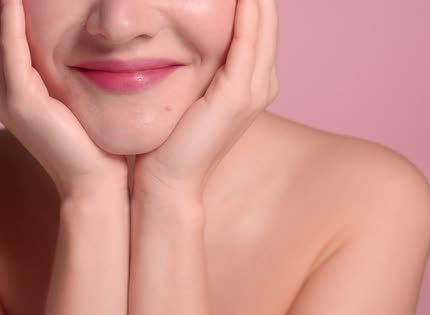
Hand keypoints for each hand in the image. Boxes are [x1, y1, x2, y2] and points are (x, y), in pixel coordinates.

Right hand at [0, 0, 127, 198]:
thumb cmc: (93, 138)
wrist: (97, 179)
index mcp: (8, 86)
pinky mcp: (16, 99)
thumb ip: (62, 64)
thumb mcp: (73, 91)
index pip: (5, 29)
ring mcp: (0, 94)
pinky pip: (11, 43)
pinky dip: (12, 14)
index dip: (13, 0)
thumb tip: (83, 33)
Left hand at [131, 0, 278, 199]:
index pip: (255, 24)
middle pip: (265, 18)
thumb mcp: (189, 89)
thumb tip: (177, 34)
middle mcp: (261, 82)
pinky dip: (246, 11)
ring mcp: (254, 89)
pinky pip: (246, 40)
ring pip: (261, 24)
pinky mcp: (238, 95)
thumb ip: (198, 63)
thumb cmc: (170, 136)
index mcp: (251, 80)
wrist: (166, 179)